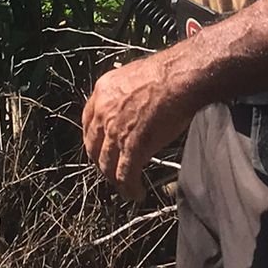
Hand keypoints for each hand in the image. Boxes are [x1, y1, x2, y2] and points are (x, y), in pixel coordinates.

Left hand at [81, 50, 197, 199]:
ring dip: (116, 180)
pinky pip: (125, 174)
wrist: (179, 77)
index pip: (88, 122)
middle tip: (112, 171)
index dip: (95, 140)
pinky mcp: (132, 147)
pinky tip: (136, 193)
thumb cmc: (166, 74)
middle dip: (102, 163)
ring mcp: (115, 131)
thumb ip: (125, 96)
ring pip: (107, 165)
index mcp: (102, 91)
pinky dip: (129, 188)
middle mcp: (103, 111)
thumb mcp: (133, 78)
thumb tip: (132, 109)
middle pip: (94, 147)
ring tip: (125, 188)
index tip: (101, 148)